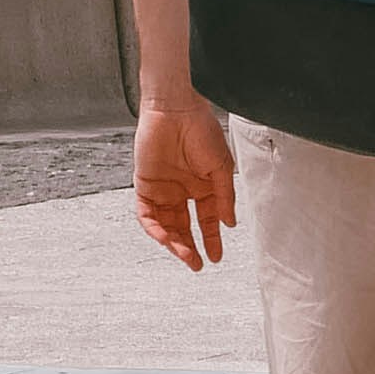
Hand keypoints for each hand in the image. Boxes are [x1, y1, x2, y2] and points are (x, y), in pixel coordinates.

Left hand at [132, 92, 236, 272]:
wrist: (176, 109)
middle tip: (196, 264)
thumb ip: (224, 197)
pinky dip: (155, 229)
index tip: (216, 257)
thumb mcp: (221, 167)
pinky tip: (165, 238)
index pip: (206, 220)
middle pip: (183, 228)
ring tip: (185, 256)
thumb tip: (229, 224)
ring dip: (173, 243)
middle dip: (190, 248)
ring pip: (165, 225)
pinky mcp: (145, 185)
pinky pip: (147, 214)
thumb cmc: (202, 130)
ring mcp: (163, 189)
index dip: (211, 239)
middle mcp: (182, 191)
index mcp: (202, 187)